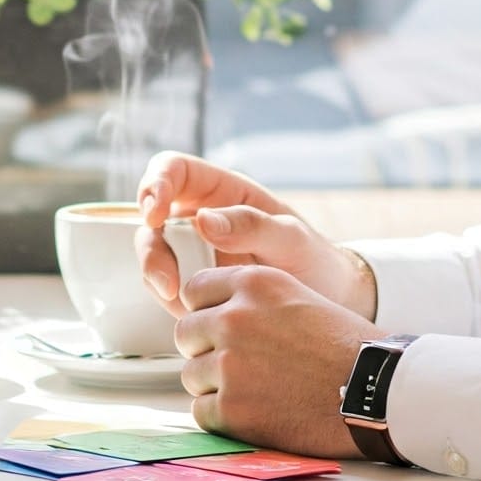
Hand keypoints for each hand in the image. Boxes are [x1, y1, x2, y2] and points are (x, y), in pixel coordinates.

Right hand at [134, 151, 376, 319]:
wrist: (331, 302)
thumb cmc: (314, 259)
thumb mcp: (291, 237)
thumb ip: (251, 224)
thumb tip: (203, 220)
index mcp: (222, 191)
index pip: (174, 169)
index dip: (156, 183)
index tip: (156, 212)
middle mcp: (200, 218)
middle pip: (152, 218)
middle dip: (150, 245)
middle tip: (164, 276)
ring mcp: (194, 253)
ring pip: (153, 253)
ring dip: (155, 274)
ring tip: (178, 298)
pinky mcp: (196, 285)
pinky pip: (167, 287)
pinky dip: (169, 300)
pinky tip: (190, 311)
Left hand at [175, 263, 375, 458]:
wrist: (380, 393)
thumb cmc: (347, 348)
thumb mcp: (298, 297)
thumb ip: (251, 300)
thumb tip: (210, 312)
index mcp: (252, 283)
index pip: (194, 291)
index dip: (206, 312)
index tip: (221, 329)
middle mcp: (234, 318)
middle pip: (185, 333)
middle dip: (205, 349)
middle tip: (239, 366)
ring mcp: (229, 365)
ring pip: (191, 375)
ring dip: (215, 385)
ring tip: (256, 391)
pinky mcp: (233, 409)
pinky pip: (202, 412)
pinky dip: (223, 418)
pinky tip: (256, 413)